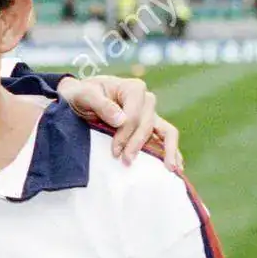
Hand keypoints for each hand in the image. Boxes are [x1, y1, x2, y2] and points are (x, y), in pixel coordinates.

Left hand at [57, 75, 182, 171]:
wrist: (80, 98)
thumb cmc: (81, 95)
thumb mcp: (84, 95)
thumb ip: (101, 105)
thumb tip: (121, 120)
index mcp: (133, 88)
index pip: (134, 115)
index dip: (125, 134)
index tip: (114, 150)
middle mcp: (146, 99)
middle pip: (147, 125)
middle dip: (137, 145)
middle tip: (126, 162)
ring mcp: (150, 113)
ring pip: (165, 131)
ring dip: (166, 151)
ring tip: (169, 169)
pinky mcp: (150, 125)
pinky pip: (166, 136)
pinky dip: (172, 150)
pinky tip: (176, 166)